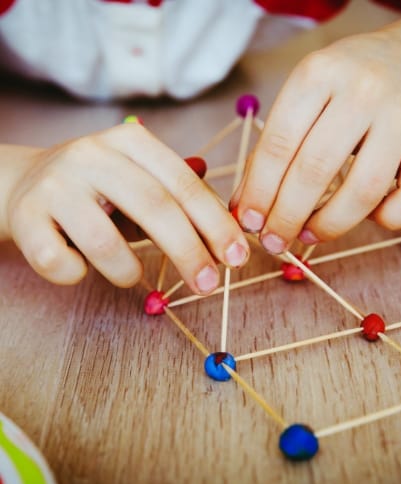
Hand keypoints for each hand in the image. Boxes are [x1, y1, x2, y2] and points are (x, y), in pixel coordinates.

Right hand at [5, 123, 248, 291]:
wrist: (23, 183)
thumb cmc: (98, 190)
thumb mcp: (142, 180)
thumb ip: (183, 196)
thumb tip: (232, 225)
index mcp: (130, 142)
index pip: (183, 184)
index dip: (215, 223)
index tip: (238, 256)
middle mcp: (92, 155)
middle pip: (154, 207)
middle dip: (190, 252)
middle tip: (209, 286)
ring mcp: (55, 184)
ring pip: (105, 241)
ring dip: (128, 271)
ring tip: (130, 276)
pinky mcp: (24, 217)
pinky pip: (60, 262)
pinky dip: (77, 275)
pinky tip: (80, 267)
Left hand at [231, 30, 400, 252]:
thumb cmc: (343, 89)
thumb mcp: (301, 100)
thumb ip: (270, 151)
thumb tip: (243, 210)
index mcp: (318, 74)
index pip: (278, 144)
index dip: (259, 192)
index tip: (249, 223)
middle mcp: (362, 91)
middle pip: (316, 169)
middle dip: (286, 217)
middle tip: (273, 242)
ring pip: (365, 190)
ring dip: (330, 226)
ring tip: (308, 236)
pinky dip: (389, 218)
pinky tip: (369, 217)